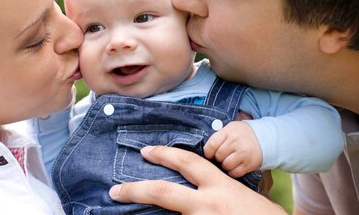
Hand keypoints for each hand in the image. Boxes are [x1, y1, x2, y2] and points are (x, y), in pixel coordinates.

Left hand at [109, 146, 286, 214]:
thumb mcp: (243, 196)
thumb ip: (219, 190)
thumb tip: (196, 187)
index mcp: (220, 188)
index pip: (188, 163)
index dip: (165, 154)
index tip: (147, 151)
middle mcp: (208, 204)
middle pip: (163, 192)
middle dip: (136, 190)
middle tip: (116, 191)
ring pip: (170, 214)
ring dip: (151, 211)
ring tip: (127, 209)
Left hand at [204, 121, 262, 176]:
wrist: (265, 137)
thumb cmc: (242, 133)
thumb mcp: (230, 128)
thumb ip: (219, 136)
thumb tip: (205, 150)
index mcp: (229, 132)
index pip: (212, 144)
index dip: (208, 151)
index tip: (209, 153)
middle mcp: (236, 142)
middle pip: (218, 156)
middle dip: (218, 158)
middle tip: (222, 156)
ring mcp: (243, 154)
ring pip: (226, 165)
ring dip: (225, 165)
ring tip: (229, 160)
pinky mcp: (249, 164)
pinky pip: (235, 173)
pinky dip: (232, 171)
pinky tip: (235, 166)